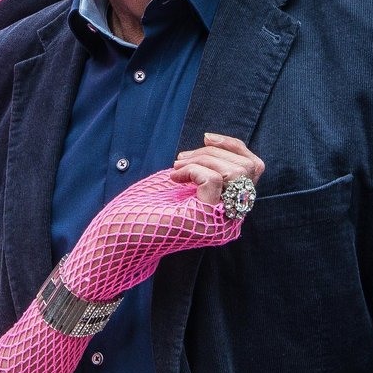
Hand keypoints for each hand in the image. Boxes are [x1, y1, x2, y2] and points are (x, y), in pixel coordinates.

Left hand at [66, 136, 265, 301]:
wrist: (118, 235)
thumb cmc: (145, 209)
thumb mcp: (183, 182)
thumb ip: (207, 170)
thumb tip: (218, 147)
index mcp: (227, 209)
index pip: (254, 169)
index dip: (233, 146)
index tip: (206, 137)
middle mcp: (230, 219)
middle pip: (249, 168)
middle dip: (213, 152)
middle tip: (180, 160)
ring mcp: (220, 222)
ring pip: (236, 172)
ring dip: (202, 159)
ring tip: (175, 169)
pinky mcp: (206, 220)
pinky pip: (214, 179)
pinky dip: (192, 169)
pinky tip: (173, 179)